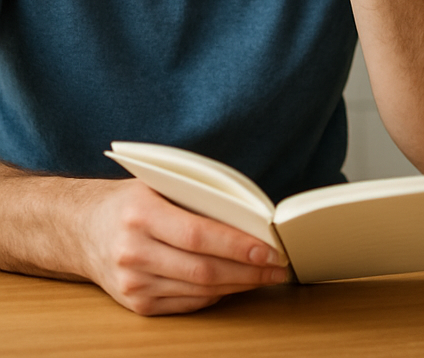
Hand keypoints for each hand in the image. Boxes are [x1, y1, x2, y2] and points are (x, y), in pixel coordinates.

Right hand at [82, 179, 288, 314]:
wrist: (81, 229)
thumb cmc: (130, 201)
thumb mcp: (159, 184)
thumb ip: (198, 197)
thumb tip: (250, 214)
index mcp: (141, 215)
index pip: (198, 235)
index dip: (237, 245)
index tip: (269, 249)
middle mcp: (133, 252)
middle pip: (203, 269)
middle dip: (248, 271)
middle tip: (278, 267)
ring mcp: (133, 283)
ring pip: (198, 290)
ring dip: (238, 285)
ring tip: (265, 276)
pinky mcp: (136, 304)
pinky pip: (186, 303)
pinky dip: (216, 295)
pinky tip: (236, 284)